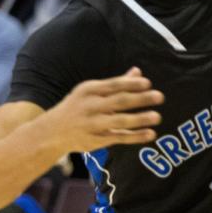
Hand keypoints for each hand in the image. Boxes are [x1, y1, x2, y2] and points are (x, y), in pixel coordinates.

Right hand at [45, 67, 163, 152]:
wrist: (51, 132)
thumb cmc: (77, 107)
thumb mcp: (91, 92)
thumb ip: (116, 84)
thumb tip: (138, 72)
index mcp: (89, 90)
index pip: (113, 85)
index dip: (131, 84)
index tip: (148, 83)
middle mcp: (90, 106)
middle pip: (119, 101)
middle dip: (140, 99)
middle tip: (160, 97)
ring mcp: (92, 124)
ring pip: (119, 120)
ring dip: (140, 119)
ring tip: (157, 117)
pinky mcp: (96, 140)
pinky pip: (119, 137)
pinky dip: (135, 136)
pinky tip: (150, 134)